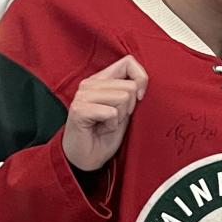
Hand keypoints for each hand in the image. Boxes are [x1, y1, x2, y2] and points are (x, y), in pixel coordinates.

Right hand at [62, 55, 149, 172]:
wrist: (86, 159)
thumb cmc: (104, 136)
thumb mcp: (124, 111)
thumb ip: (131, 93)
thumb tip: (142, 83)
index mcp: (101, 80)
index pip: (128, 62)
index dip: (141, 79)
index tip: (140, 97)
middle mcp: (90, 84)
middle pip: (129, 86)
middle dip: (129, 108)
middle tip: (115, 119)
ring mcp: (82, 95)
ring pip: (122, 98)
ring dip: (120, 117)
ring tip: (108, 124)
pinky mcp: (79, 109)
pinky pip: (111, 112)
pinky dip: (112, 125)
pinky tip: (101, 129)